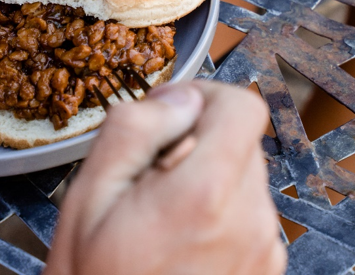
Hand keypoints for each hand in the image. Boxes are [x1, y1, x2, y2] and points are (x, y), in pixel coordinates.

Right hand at [45, 80, 285, 274]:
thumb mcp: (90, 197)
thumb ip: (135, 129)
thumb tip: (180, 98)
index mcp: (206, 195)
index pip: (243, 108)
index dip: (204, 97)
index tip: (171, 113)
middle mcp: (250, 222)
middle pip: (240, 143)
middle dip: (198, 145)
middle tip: (149, 182)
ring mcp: (264, 254)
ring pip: (244, 180)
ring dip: (207, 182)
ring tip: (160, 224)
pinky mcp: (265, 275)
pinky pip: (247, 218)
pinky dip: (218, 217)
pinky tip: (178, 248)